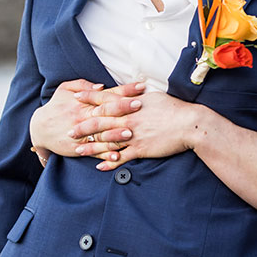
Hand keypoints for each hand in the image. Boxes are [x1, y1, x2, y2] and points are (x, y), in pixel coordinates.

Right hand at [29, 79, 145, 164]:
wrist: (38, 129)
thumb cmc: (55, 107)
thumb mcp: (64, 90)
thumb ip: (83, 85)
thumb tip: (101, 86)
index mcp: (83, 102)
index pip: (107, 94)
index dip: (124, 90)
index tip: (140, 87)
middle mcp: (83, 117)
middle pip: (106, 112)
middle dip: (123, 108)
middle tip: (140, 105)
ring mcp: (82, 134)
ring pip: (101, 134)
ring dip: (116, 133)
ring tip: (131, 132)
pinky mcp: (79, 148)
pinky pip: (94, 151)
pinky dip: (105, 154)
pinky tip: (118, 156)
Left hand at [68, 89, 210, 169]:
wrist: (189, 124)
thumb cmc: (173, 108)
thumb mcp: (154, 96)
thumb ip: (138, 95)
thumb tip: (131, 90)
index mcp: (131, 103)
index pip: (106, 99)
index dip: (89, 98)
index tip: (76, 98)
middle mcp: (128, 118)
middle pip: (99, 121)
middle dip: (82, 126)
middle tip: (68, 130)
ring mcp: (133, 134)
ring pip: (106, 141)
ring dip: (90, 146)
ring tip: (77, 149)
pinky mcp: (140, 149)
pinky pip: (121, 157)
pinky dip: (109, 161)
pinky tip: (99, 165)